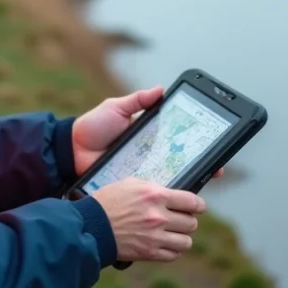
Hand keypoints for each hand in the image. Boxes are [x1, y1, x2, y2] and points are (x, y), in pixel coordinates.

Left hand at [72, 86, 225, 181]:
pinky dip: (164, 196)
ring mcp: (140, 173)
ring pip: (169, 181)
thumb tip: (161, 89)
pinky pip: (150, 192)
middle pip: (179, 163)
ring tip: (203, 184)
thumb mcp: (116, 108)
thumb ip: (137, 100)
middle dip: (200, 166)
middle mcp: (148, 156)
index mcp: (148, 137)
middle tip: (216, 168)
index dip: (196, 145)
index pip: (178, 141)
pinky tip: (178, 197)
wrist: (71, 150)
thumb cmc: (92, 127)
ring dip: (187, 183)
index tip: (215, 145)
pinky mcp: (131, 187)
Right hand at [90, 178, 205, 261]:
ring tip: (174, 234)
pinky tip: (165, 244)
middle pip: (191, 223)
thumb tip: (170, 193)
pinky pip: (173, 255)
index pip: (191, 201)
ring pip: (186, 241)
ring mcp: (155, 236)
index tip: (198, 207)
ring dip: (182, 237)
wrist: (91, 225)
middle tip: (180, 220)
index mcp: (155, 195)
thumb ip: (153, 188)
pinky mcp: (149, 252)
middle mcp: (159, 216)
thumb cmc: (108, 201)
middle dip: (188, 221)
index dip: (198, 205)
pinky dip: (172, 251)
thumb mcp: (130, 184)